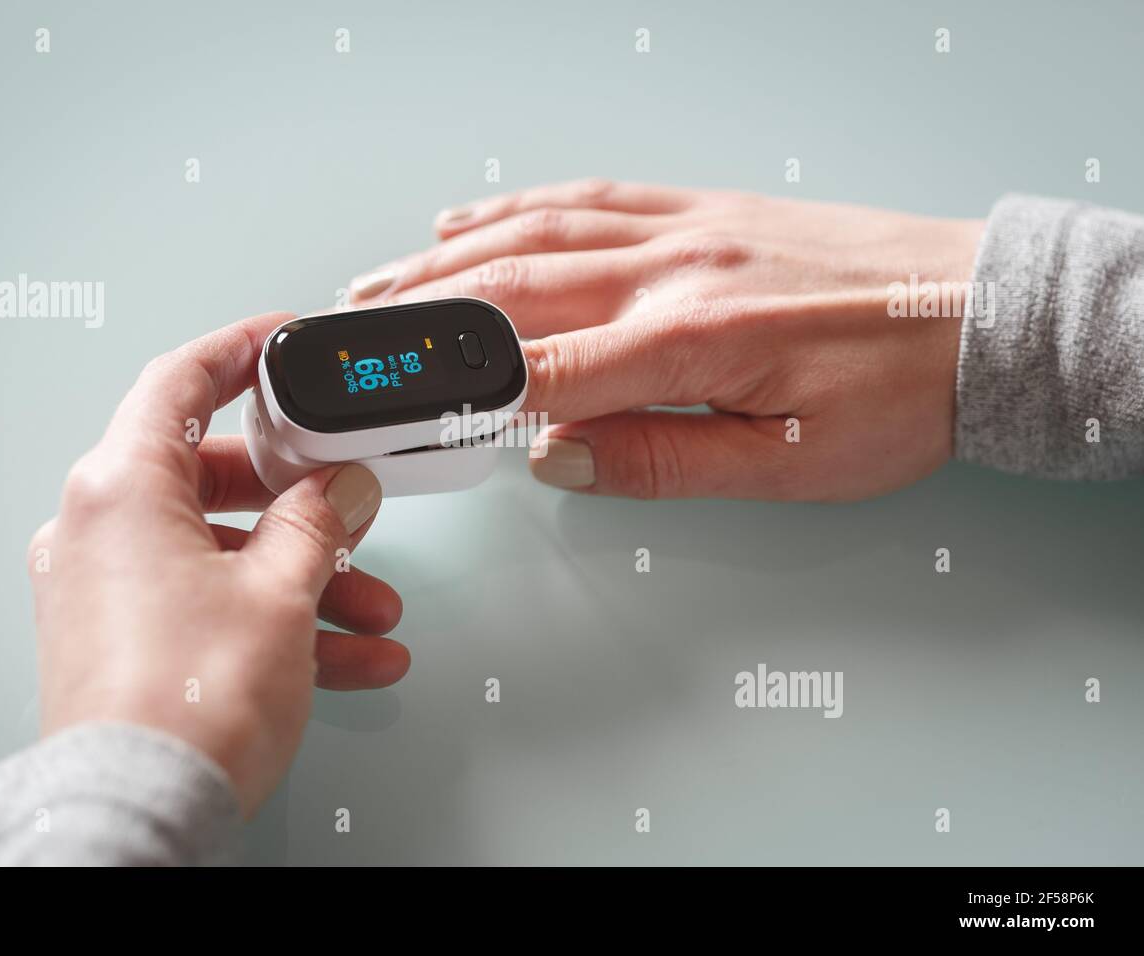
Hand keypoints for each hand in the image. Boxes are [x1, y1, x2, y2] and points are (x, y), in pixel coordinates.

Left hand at [28, 313, 409, 814]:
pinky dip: (274, 617)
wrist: (138, 809)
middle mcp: (97, 529)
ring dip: (303, 574)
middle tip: (345, 497)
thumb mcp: (281, 591)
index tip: (279, 340)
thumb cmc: (186, 701)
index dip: (238, 352)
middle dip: (297, 497)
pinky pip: (208, 604)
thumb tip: (339, 487)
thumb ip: (318, 520)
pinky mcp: (120, 639)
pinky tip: (348, 653)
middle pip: (209, 476)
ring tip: (370, 606)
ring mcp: (104, 587)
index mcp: (120, 487)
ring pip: (220, 551)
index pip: (178, 382)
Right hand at [349, 181, 983, 500]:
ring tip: (382, 284)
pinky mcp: (699, 208)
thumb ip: (663, 461)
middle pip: (516, 291)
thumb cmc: (895, 393)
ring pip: (535, 235)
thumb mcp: (788, 463)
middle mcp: (673, 268)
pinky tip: (471, 220)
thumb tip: (557, 455)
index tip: (398, 413)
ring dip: (447, 261)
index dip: (462, 397)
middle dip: (422, 319)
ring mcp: (683, 226)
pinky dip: (517, 208)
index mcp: (691, 338)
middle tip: (354, 339)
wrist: (975, 312)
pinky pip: (588, 198)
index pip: (544, 370)